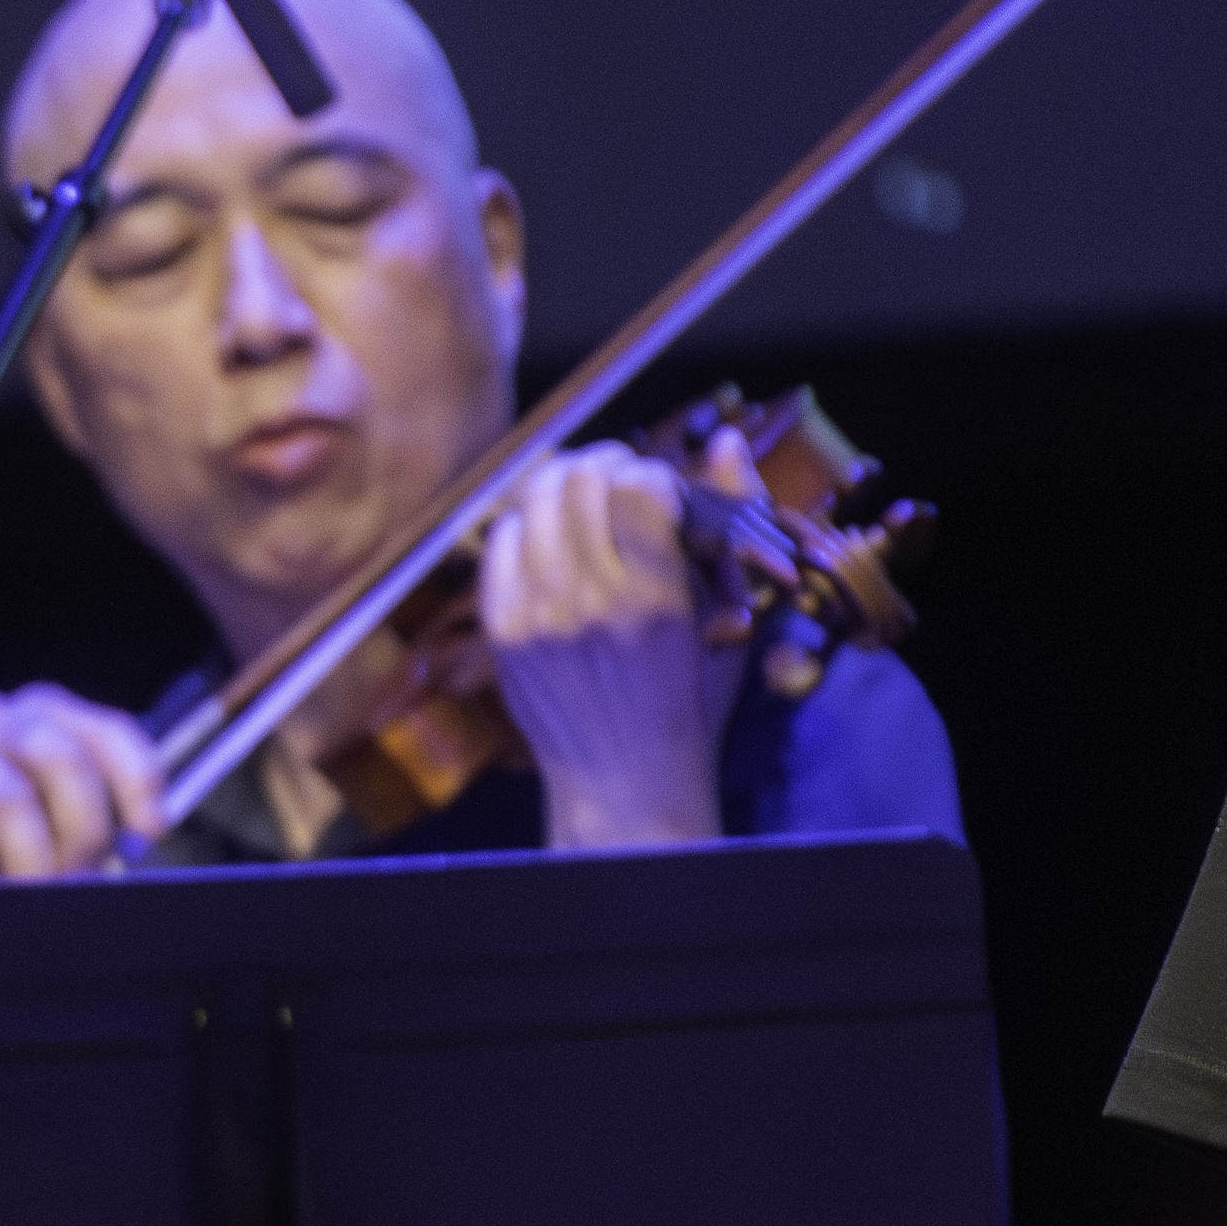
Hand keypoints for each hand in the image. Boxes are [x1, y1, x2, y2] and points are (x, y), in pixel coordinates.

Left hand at [481, 444, 742, 849]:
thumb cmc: (689, 704)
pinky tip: (550, 541)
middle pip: (579, 480)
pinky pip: (498, 541)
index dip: (652, 474)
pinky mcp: (501, 631)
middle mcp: (591, 602)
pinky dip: (525, 526)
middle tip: (621, 483)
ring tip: (585, 502)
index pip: (638, 487)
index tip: (661, 493)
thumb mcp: (728, 620)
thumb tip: (725, 441)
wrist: (625, 784)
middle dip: (606, 467)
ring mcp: (537, 616)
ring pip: (532, 500)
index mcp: (656, 601)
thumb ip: (727, 527)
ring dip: (563, 487)